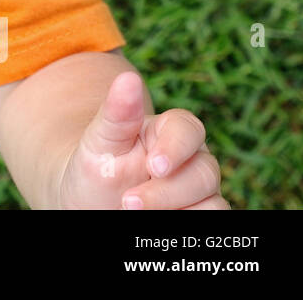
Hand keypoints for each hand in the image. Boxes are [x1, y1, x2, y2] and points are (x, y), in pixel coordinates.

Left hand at [55, 70, 228, 208]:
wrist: (90, 203)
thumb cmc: (96, 167)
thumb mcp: (99, 142)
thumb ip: (116, 113)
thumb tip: (128, 77)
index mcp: (168, 131)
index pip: (188, 129)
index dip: (176, 148)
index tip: (154, 165)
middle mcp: (192, 159)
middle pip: (204, 172)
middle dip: (166, 191)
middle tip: (128, 202)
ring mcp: (200, 190)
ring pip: (212, 203)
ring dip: (175, 210)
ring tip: (134, 213)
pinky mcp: (200, 214)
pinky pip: (211, 223)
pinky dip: (184, 224)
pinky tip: (155, 224)